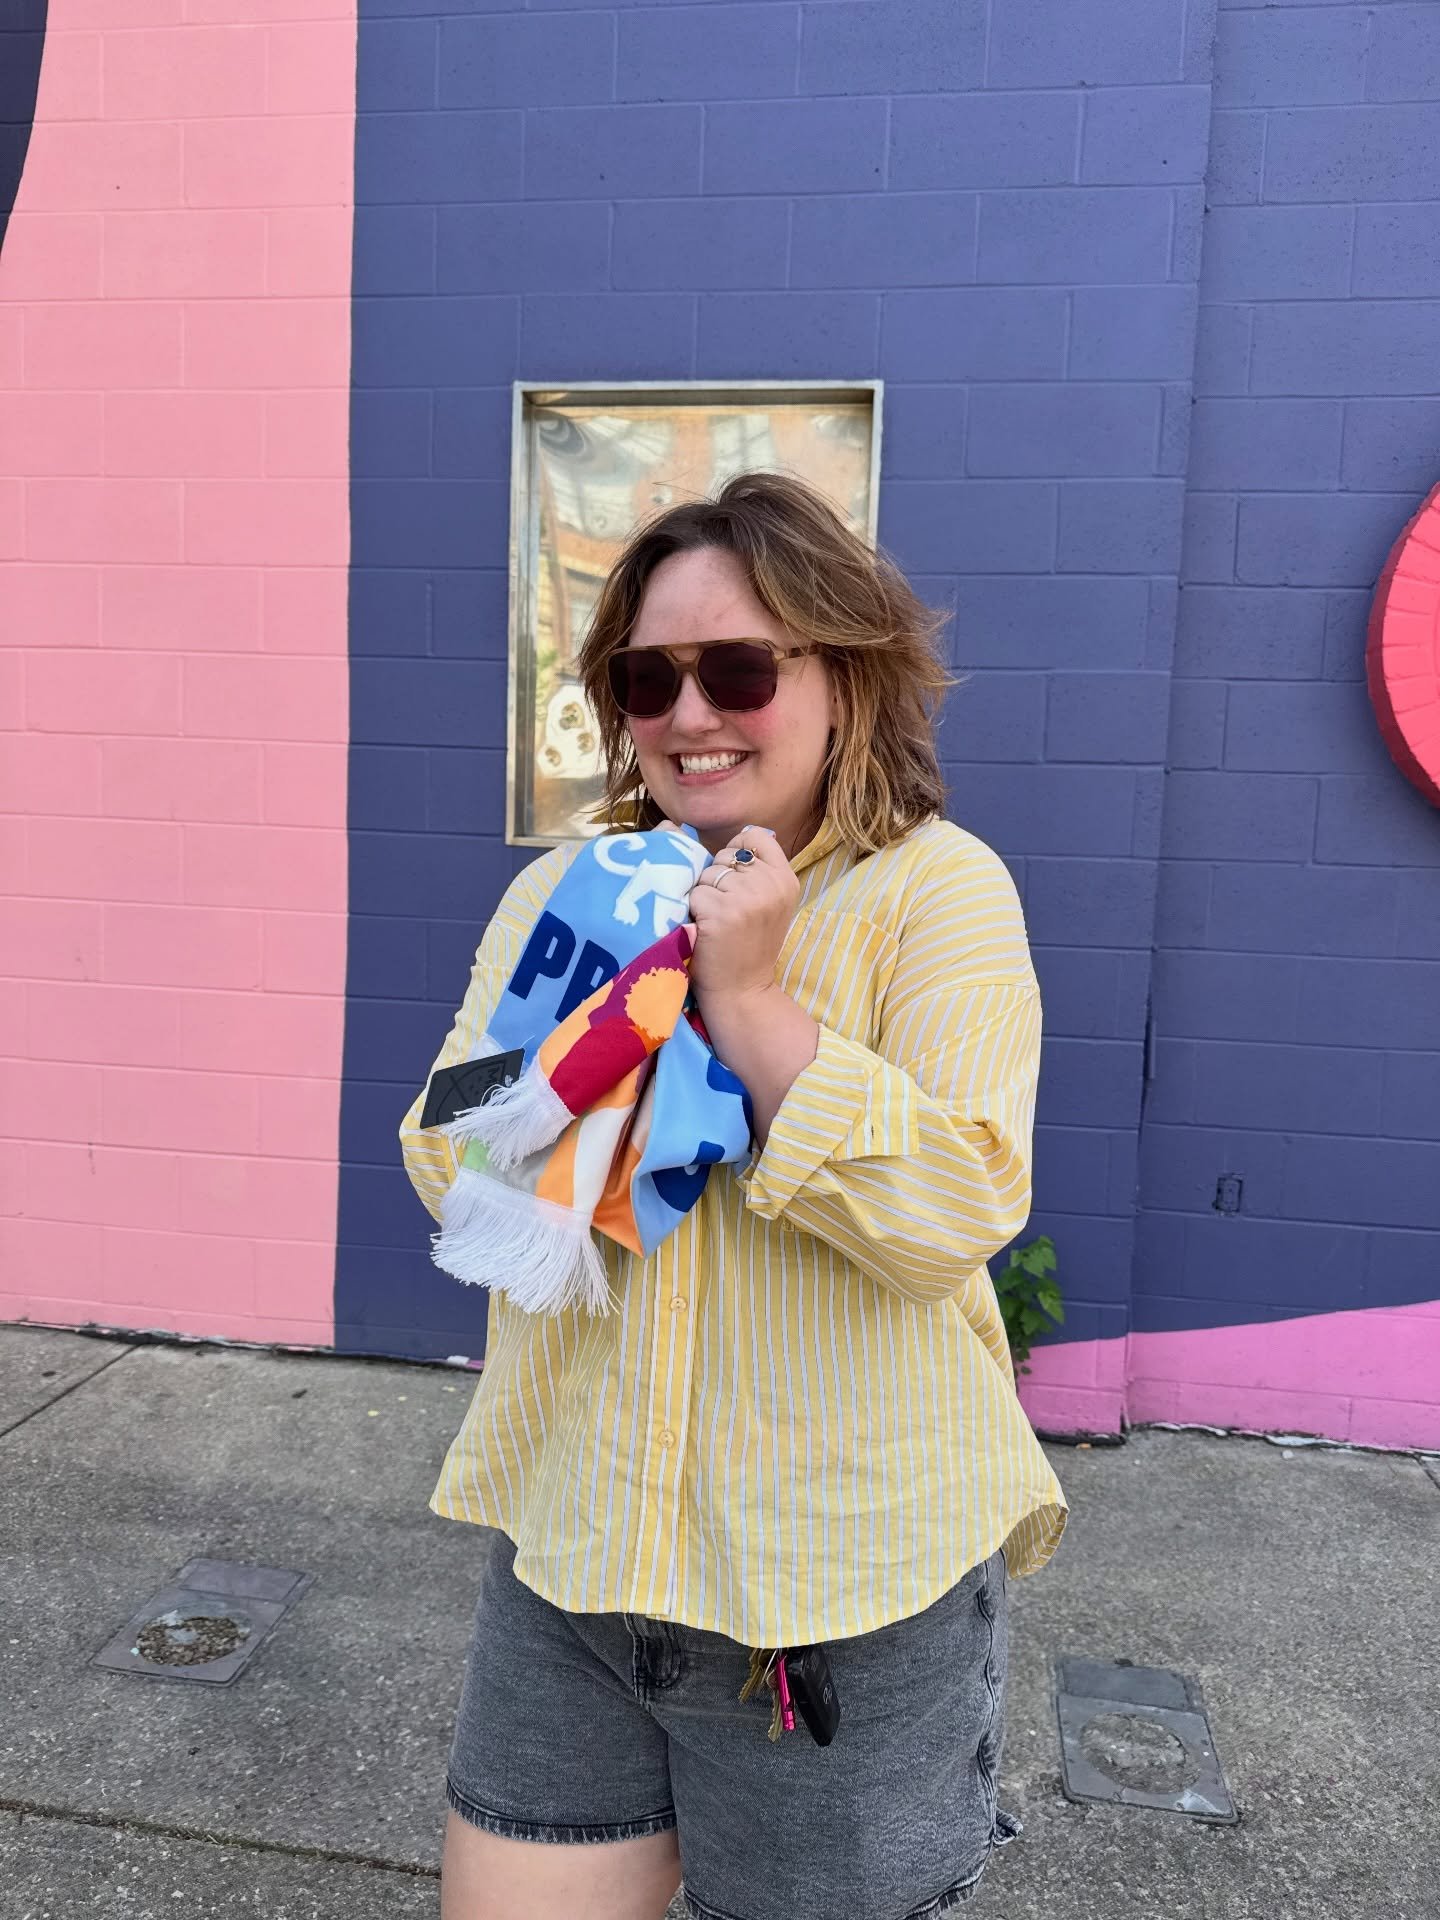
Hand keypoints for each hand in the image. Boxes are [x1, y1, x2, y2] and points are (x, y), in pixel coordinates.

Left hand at [686, 828, 800, 1007]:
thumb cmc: (747, 946)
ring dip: (703, 895)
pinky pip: (694, 893)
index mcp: (786, 879)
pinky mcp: (722, 913)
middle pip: (725, 855)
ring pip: (706, 874)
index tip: (735, 881)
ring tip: (716, 921)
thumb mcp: (765, 903)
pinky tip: (706, 930)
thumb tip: (692, 827)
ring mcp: (748, 898)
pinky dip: (693, 911)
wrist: (743, 992)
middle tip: (727, 912)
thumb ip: (753, 869)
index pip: (755, 836)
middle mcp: (772, 885)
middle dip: (717, 879)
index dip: (736, 853)